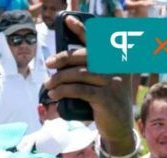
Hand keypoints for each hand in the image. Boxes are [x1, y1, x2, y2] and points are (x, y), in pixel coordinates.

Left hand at [45, 15, 133, 149]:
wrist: (118, 128)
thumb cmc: (106, 102)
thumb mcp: (104, 83)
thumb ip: (91, 69)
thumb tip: (61, 61)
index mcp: (117, 60)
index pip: (98, 40)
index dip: (82, 29)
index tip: (67, 20)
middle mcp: (118, 68)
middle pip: (85, 56)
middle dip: (63, 57)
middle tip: (49, 63)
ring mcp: (113, 83)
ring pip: (79, 74)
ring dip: (59, 78)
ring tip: (48, 84)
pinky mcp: (105, 98)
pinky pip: (78, 90)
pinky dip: (63, 91)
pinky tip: (54, 94)